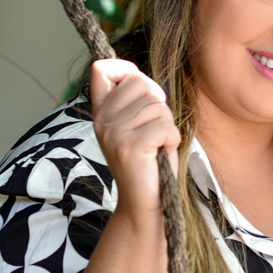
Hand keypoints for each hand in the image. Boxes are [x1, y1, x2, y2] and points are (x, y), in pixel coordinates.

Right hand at [89, 59, 180, 218]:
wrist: (145, 203)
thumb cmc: (149, 162)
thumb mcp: (136, 124)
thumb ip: (134, 99)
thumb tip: (136, 72)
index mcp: (100, 112)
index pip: (101, 68)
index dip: (126, 70)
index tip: (141, 91)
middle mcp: (102, 120)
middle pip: (141, 82)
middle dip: (158, 104)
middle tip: (154, 131)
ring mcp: (114, 133)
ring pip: (157, 106)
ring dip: (167, 125)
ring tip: (156, 146)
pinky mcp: (130, 147)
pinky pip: (166, 126)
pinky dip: (172, 139)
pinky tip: (161, 154)